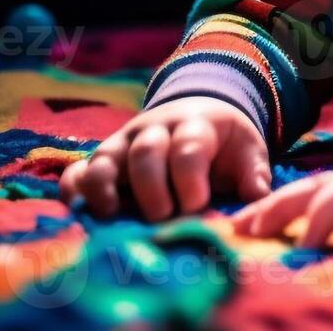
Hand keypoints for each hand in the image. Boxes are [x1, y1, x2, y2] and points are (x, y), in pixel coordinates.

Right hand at [58, 96, 270, 220]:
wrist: (197, 114)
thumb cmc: (223, 144)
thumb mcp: (247, 151)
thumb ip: (254, 175)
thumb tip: (258, 201)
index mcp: (196, 126)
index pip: (188, 148)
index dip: (191, 178)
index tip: (197, 207)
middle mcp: (155, 130)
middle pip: (146, 151)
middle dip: (152, 187)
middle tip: (162, 218)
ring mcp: (124, 144)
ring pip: (106, 157)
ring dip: (104, 187)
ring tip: (110, 215)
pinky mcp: (102, 160)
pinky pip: (78, 170)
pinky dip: (73, 189)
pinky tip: (76, 212)